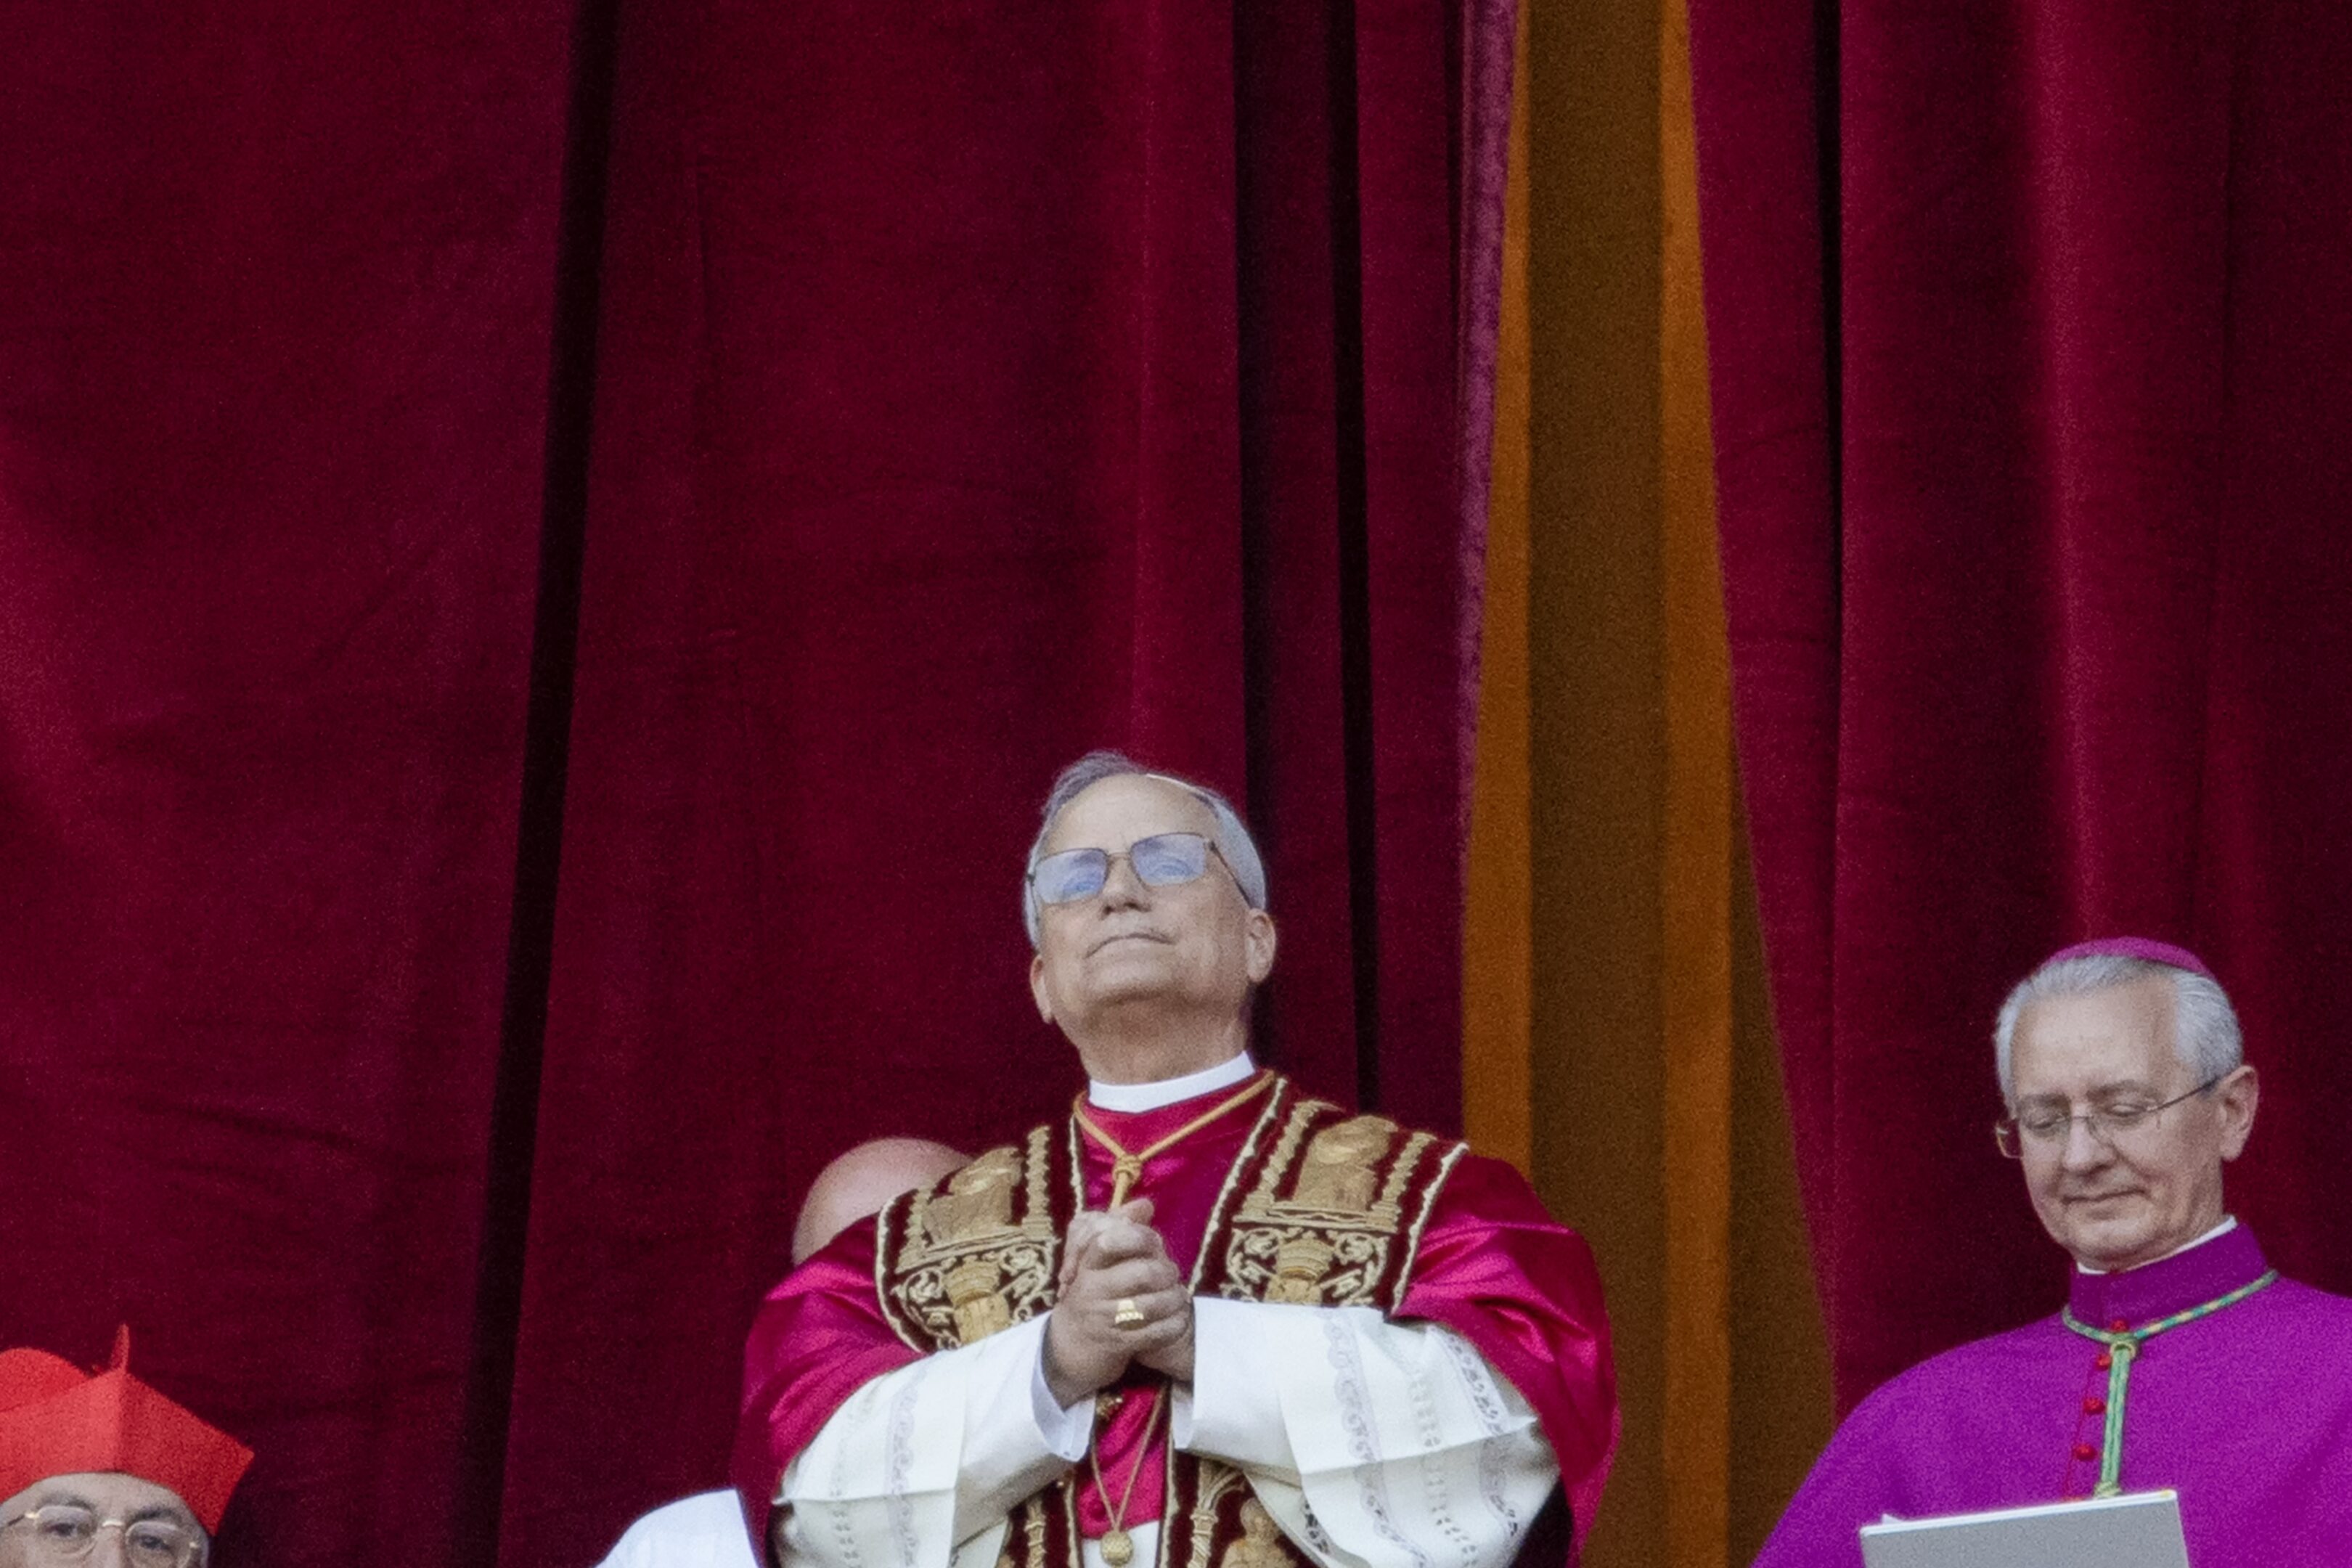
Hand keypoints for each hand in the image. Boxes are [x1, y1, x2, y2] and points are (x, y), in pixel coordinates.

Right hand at [1042, 1199, 1189, 1404]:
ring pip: (1152, 1305)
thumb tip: (1144, 1204)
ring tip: (1178, 1295)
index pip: (1108, 1241)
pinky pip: (1156, 1333)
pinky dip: (1174, 1325)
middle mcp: (1092, 1290)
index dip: (1137, 1237)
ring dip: (1174, 1298)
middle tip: (1171, 1272)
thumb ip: (1118, 1227)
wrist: (1070, 1346)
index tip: (1153, 1241)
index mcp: (1086, 1265)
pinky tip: (1177, 1318)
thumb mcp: (1095, 1259)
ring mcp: (1104, 1319)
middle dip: (1166, 1271)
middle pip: (1142, 1273)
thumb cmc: (1089, 1292)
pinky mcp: (1118, 1345)